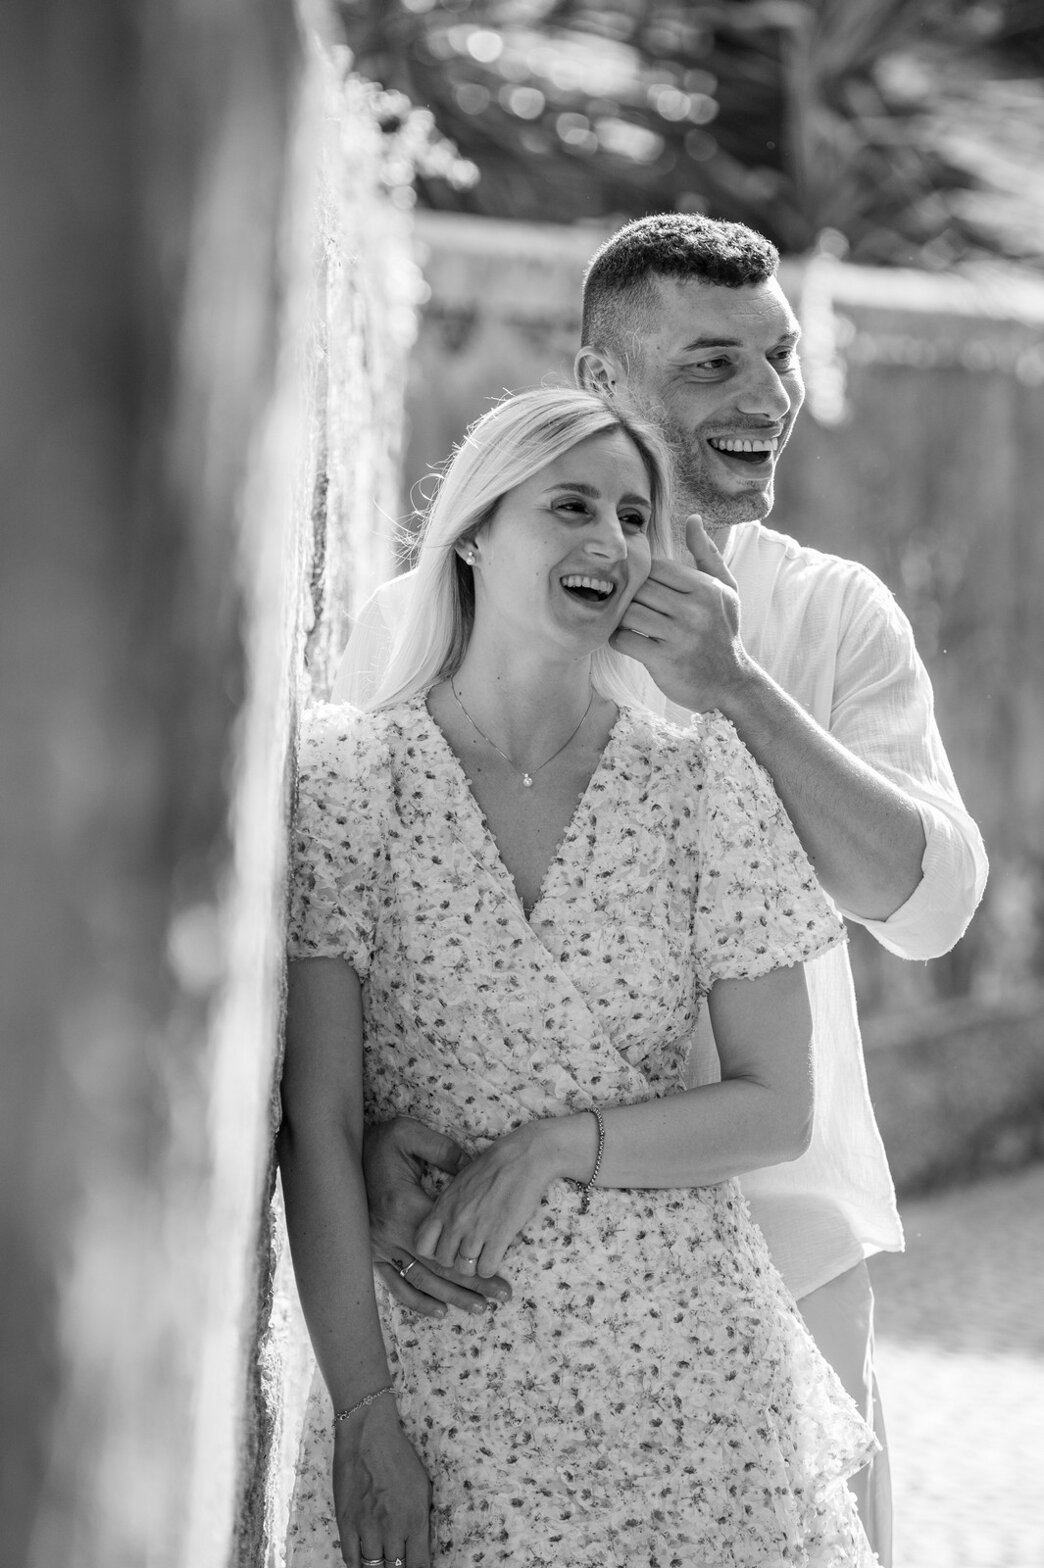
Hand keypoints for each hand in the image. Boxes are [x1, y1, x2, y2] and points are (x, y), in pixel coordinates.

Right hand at [334, 1395, 430, 1567]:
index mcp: (415, 1520)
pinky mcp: (346, 1522)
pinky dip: (358, 1565)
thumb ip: (421, 1520)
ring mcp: (366, 1527)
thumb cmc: (399, 1456)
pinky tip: (363, 1562)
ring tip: (382, 1563)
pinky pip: (350, 1559)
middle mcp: (392, 1529)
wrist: (368, 1433)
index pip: (420, 1566)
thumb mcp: (423, 1487)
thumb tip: (420, 1545)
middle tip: (398, 1563)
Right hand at [364, 1117, 510, 1315]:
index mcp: (404, 1206)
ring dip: (451, 1297)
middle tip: (500, 1297)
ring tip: (479, 1308)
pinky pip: (395, 1284)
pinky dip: (417, 1301)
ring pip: (420, 1281)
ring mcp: (380, 1248)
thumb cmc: (378, 1144)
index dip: (476, 1260)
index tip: (501, 1273)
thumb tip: (471, 1168)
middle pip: (438, 1269)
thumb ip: (443, 1151)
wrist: (337, 1156)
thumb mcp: (409, 1134)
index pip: (449, 1243)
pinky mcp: (372, 1253)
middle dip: (472, 1286)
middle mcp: (391, 1234)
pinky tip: (440, 1310)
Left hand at [413, 1120, 556, 1278]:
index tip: (447, 1245)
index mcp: (443, 1206)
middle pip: (443, 1261)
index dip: (433, 1250)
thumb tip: (447, 1222)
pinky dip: (490, 1268)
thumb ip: (450, 1205)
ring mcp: (476, 1231)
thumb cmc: (493, 1166)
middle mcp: (455, 1221)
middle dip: (455, 1260)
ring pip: (464, 1269)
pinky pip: (486, 1269)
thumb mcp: (460, 1182)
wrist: (521, 1158)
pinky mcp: (499, 1237)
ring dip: (474, 1266)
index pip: (422, 1244)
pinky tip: (496, 1255)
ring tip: (483, 1255)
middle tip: (468, 1252)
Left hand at [611, 514, 749, 712]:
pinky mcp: (664, 660)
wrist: (731, 684)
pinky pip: (625, 639)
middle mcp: (694, 609)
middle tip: (626, 604)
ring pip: (629, 612)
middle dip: (629, 596)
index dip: (643, 575)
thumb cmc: (724, 633)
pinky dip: (619, 639)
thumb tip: (693, 519)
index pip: (656, 567)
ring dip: (621, 617)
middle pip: (640, 588)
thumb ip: (707, 554)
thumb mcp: (726, 591)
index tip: (640, 586)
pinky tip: (627, 640)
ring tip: (625, 621)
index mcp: (706, 588)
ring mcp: (680, 636)